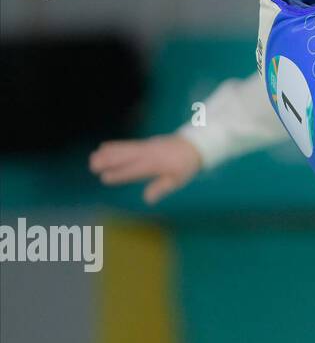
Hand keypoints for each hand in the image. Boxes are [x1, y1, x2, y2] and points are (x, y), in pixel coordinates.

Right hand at [88, 134, 202, 203]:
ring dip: (108, 152)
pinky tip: (103, 147)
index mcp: (156, 165)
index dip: (120, 173)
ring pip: (125, 149)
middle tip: (93, 165)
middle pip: (127, 157)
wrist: (195, 145)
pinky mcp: (145, 143)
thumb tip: (147, 199)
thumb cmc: (185, 166)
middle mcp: (149, 154)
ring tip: (93, 157)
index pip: (135, 170)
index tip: (105, 178)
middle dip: (110, 160)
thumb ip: (161, 188)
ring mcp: (146, 147)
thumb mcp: (177, 179)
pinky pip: (128, 144)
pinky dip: (115, 145)